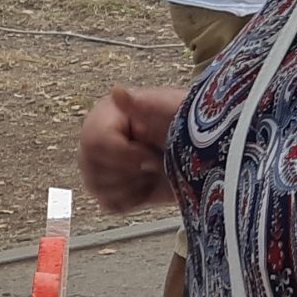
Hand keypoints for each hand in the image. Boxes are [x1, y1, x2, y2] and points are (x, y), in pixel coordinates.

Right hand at [78, 87, 182, 213]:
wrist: (205, 151)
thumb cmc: (189, 125)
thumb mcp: (170, 111)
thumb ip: (142, 104)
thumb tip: (117, 92)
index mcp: (108, 116)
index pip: (95, 142)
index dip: (124, 155)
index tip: (150, 155)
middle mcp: (98, 140)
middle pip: (91, 167)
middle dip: (129, 171)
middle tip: (156, 163)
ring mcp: (102, 166)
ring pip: (97, 187)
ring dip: (131, 185)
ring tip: (152, 172)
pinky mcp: (112, 189)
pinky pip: (109, 204)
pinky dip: (132, 200)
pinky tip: (147, 187)